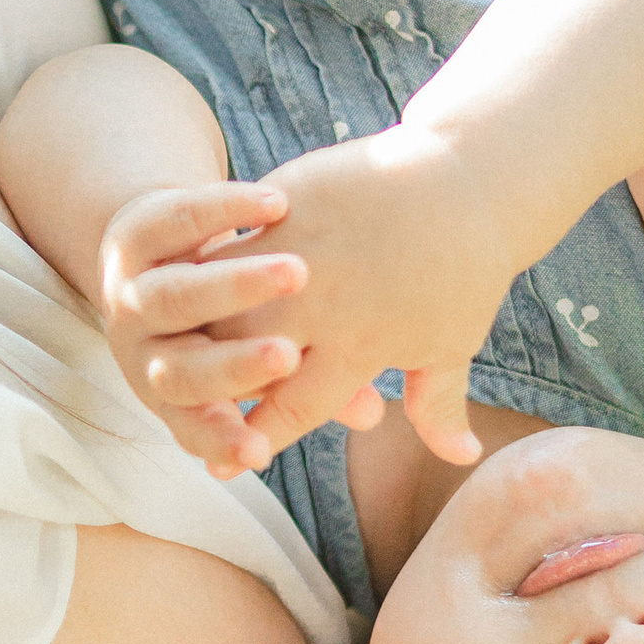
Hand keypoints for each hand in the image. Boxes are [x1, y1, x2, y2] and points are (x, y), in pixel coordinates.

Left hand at [94, 176, 311, 457]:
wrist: (164, 246)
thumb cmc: (239, 318)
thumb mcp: (273, 355)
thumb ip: (321, 386)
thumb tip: (372, 415)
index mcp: (174, 397)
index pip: (194, 428)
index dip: (223, 440)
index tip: (264, 451)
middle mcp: (143, 351)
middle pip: (181, 372)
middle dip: (234, 368)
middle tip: (287, 356)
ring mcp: (133, 293)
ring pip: (176, 297)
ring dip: (234, 287)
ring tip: (297, 272)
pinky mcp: (135, 235)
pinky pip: (179, 221)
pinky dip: (225, 213)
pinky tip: (278, 206)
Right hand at [185, 128, 512, 480]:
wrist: (473, 179)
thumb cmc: (466, 269)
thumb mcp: (453, 342)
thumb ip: (439, 405)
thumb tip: (462, 460)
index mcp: (361, 347)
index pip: (294, 406)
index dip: (257, 435)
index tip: (227, 463)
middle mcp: (325, 305)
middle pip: (244, 351)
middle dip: (213, 379)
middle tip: (182, 401)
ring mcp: (303, 248)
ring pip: (226, 293)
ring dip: (198, 317)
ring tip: (169, 337)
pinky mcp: (292, 201)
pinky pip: (233, 234)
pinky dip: (207, 255)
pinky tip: (182, 270)